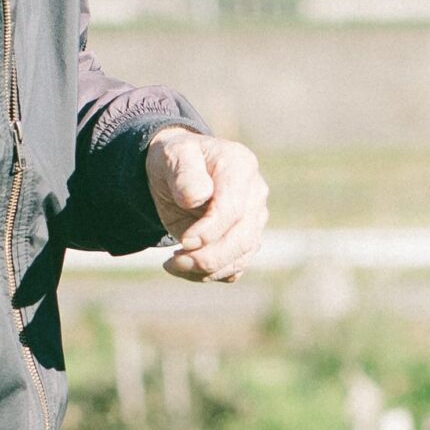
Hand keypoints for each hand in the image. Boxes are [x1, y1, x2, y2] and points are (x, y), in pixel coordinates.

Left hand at [145, 125, 268, 281]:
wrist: (178, 172)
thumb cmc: (177, 160)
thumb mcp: (173, 155)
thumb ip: (185, 173)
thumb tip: (198, 198)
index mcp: (241, 166)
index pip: (233, 209)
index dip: (209, 231)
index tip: (183, 241)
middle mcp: (255, 194)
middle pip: (243, 239)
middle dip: (208, 258)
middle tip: (174, 262)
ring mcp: (255, 219)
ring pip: (240, 258)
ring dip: (205, 270)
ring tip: (173, 263)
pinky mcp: (246, 240)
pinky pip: (233, 268)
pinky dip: (208, 274)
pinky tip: (184, 266)